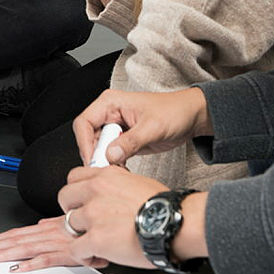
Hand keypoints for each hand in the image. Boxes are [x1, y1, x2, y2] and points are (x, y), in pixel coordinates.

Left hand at [0, 216, 107, 271]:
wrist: (112, 225)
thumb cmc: (95, 224)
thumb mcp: (73, 222)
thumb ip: (56, 224)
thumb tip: (42, 223)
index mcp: (51, 227)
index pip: (22, 231)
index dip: (4, 235)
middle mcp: (50, 233)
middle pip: (18, 239)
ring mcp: (57, 243)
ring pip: (26, 247)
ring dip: (6, 252)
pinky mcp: (66, 254)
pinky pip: (45, 260)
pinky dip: (30, 264)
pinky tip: (18, 268)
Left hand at [58, 166, 167, 268]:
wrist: (173, 224)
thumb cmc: (164, 208)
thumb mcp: (137, 182)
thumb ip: (117, 184)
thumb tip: (112, 191)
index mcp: (106, 177)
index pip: (74, 177)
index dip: (76, 191)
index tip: (81, 200)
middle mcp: (96, 192)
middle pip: (64, 197)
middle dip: (72, 211)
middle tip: (84, 222)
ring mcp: (93, 215)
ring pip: (68, 224)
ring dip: (80, 235)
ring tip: (95, 243)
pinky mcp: (95, 238)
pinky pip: (75, 249)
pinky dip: (84, 256)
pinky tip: (96, 256)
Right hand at [73, 87, 210, 165]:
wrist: (190, 117)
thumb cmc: (174, 112)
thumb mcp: (153, 127)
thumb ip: (131, 141)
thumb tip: (110, 154)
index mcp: (110, 103)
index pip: (84, 122)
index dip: (84, 143)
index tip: (93, 160)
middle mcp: (109, 114)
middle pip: (87, 137)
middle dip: (95, 155)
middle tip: (107, 169)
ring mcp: (115, 128)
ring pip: (97, 148)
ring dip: (104, 161)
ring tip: (118, 170)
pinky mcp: (121, 140)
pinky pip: (109, 154)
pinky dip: (113, 164)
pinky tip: (123, 169)